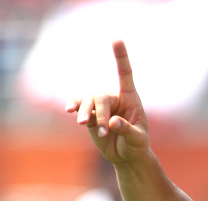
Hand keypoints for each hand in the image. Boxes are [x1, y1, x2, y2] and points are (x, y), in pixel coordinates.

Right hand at [65, 41, 148, 163]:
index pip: (125, 74)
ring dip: (86, 113)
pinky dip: (74, 106)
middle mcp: (115, 98)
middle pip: (101, 96)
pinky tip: (69, 109)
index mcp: (131, 99)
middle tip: (103, 130)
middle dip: (99, 113)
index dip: (121, 56)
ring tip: (85, 126)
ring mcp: (101, 105)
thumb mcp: (138, 140)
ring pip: (88, 101)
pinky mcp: (89, 113)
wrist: (126, 155)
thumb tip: (113, 121)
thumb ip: (128, 130)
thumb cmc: (137, 145)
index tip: (116, 38)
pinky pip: (79, 105)